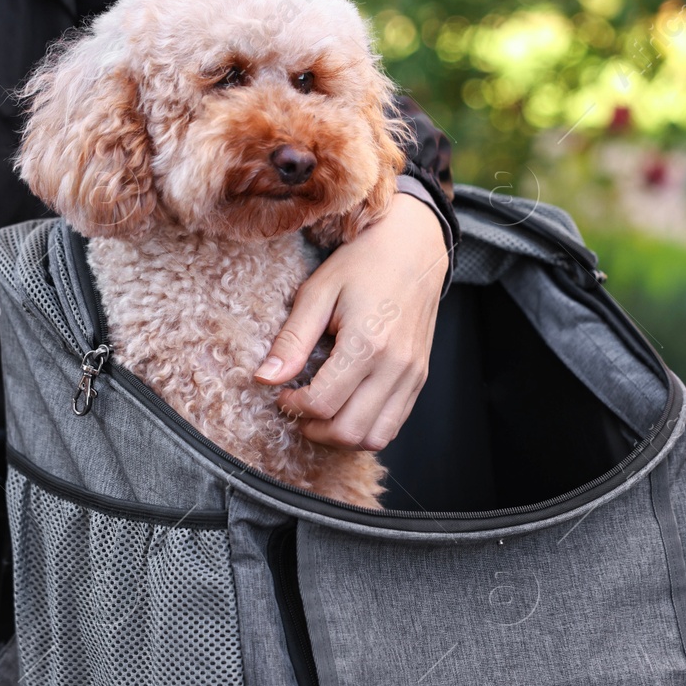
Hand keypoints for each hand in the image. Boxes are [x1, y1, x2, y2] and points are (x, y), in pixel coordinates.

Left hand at [255, 192, 446, 449]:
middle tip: (298, 409)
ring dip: (341, 437)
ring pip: (375, 438)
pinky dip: (366, 429)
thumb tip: (265, 378)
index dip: (295, 407)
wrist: (414, 247)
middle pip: (349, 431)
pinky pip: (393, 424)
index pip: (324, 403)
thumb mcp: (318, 292)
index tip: (283, 393)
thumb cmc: (364, 263)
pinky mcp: (420, 378)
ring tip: (321, 415)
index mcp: (367, 343)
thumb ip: (292, 340)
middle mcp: (395, 365)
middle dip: (314, 429)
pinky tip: (346, 408)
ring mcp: (412, 375)